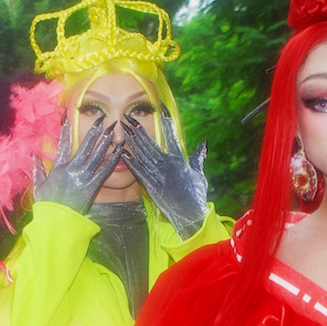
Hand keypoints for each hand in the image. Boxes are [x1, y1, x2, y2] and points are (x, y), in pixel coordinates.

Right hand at [33, 115, 121, 217]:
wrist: (56, 221)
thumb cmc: (47, 206)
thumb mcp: (38, 187)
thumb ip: (37, 171)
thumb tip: (33, 157)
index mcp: (58, 168)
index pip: (62, 145)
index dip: (65, 131)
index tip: (68, 119)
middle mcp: (71, 170)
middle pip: (84, 147)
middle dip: (93, 132)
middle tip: (101, 120)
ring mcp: (82, 178)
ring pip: (95, 156)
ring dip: (104, 142)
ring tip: (112, 131)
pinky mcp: (92, 187)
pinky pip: (104, 171)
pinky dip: (112, 161)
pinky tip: (119, 152)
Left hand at [119, 111, 208, 239]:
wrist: (191, 215)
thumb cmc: (196, 196)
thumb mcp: (199, 174)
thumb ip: (199, 157)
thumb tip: (204, 142)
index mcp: (179, 160)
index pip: (171, 137)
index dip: (166, 122)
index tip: (159, 109)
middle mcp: (168, 165)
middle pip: (150, 143)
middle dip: (138, 130)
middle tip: (128, 117)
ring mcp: (158, 175)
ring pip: (142, 155)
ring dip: (131, 142)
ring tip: (123, 129)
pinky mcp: (151, 186)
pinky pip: (139, 172)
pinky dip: (131, 163)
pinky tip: (122, 153)